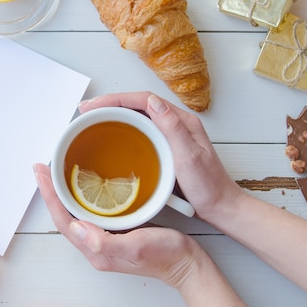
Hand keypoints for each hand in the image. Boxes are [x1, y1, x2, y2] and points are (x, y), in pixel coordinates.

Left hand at [34, 163, 202, 288]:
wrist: (187, 264)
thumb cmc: (166, 256)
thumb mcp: (136, 247)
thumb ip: (105, 242)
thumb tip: (76, 228)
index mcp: (96, 251)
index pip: (64, 221)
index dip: (50, 197)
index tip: (41, 173)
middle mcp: (95, 246)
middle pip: (64, 216)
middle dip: (50, 192)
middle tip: (42, 167)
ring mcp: (104, 239)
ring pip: (75, 214)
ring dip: (62, 193)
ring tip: (55, 172)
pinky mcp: (115, 232)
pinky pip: (90, 212)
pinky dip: (80, 195)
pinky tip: (83, 184)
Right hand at [78, 92, 246, 222]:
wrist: (220, 206)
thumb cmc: (209, 186)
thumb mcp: (190, 156)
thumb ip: (172, 128)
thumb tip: (153, 102)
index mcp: (181, 121)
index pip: (143, 100)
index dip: (116, 99)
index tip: (95, 105)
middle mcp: (175, 124)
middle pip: (137, 104)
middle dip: (109, 104)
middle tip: (86, 110)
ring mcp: (169, 136)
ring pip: (137, 116)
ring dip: (113, 114)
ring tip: (92, 119)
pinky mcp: (164, 148)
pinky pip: (139, 131)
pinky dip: (121, 129)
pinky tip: (110, 136)